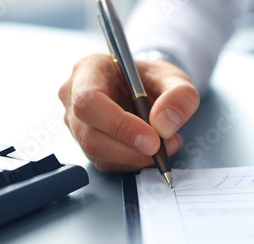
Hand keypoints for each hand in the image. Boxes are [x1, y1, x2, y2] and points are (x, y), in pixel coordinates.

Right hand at [59, 54, 198, 171]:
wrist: (148, 89)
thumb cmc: (152, 78)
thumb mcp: (174, 78)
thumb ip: (179, 95)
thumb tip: (165, 124)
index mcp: (88, 69)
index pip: (89, 101)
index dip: (119, 125)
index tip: (152, 139)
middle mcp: (74, 96)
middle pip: (90, 135)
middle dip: (131, 149)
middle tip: (162, 147)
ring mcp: (77, 123)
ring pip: (98, 154)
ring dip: (135, 157)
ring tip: (164, 146)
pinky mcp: (87, 144)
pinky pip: (106, 163)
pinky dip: (133, 163)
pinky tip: (150, 151)